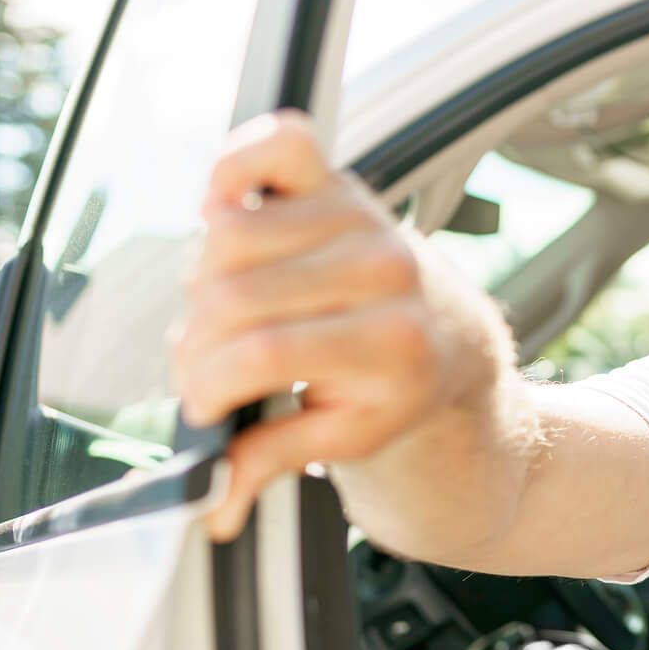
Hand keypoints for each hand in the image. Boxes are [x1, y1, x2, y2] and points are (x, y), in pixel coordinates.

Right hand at [169, 109, 506, 542]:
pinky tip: (221, 209)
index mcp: (391, 343)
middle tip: (208, 367)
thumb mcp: (347, 438)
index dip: (207, 382)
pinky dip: (234, 166)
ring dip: (203, 281)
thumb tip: (215, 506)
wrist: (451, 339)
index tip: (200, 405)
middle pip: (230, 296)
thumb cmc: (392, 389)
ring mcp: (360, 217)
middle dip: (197, 343)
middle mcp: (383, 270)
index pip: (260, 352)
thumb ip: (275, 461)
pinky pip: (274, 142)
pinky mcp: (337, 181)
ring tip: (225, 314)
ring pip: (227, 236)